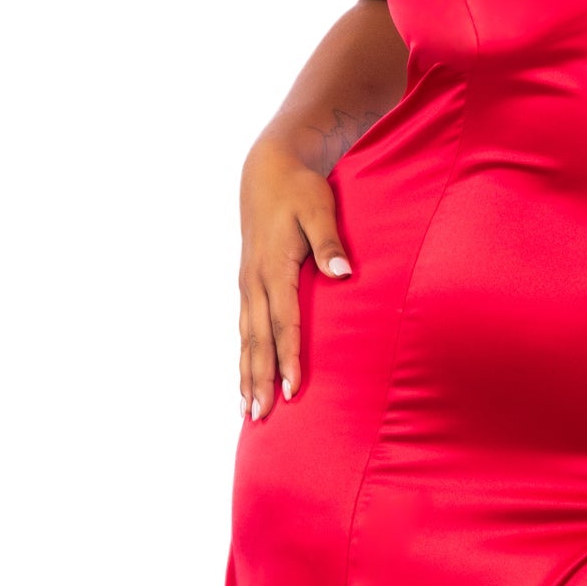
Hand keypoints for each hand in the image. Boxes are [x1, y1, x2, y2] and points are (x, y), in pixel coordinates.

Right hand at [238, 132, 350, 412]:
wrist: (268, 169)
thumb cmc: (300, 188)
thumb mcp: (319, 207)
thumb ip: (330, 242)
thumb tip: (343, 273)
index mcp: (274, 267)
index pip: (283, 322)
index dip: (287, 357)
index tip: (292, 388)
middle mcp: (255, 282)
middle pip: (258, 340)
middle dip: (260, 380)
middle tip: (262, 416)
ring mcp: (247, 285)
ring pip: (246, 339)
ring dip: (246, 376)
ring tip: (249, 412)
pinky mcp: (247, 285)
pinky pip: (244, 329)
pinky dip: (243, 358)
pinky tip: (244, 381)